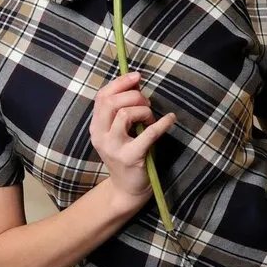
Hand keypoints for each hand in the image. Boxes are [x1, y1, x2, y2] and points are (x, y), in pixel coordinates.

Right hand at [90, 70, 176, 204]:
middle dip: (133, 95)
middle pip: (111, 102)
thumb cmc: (127, 155)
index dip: (120, 83)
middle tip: (147, 103)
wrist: (127, 189)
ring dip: (144, 111)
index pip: (102, 97)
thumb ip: (122, 110)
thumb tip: (136, 82)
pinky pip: (147, 134)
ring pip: (125, 114)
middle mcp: (100, 136)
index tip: (137, 76)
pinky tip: (170, 120)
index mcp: (96, 127)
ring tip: (151, 118)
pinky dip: (162, 123)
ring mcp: (113, 147)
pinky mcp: (130, 157)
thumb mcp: (118, 132)